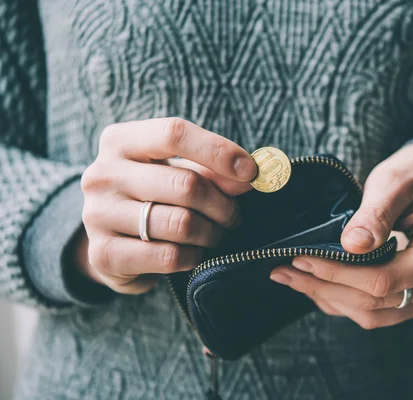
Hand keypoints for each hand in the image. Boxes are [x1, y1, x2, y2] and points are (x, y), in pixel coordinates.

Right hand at [77, 118, 256, 293]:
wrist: (111, 243)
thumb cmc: (153, 197)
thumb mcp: (178, 172)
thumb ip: (212, 170)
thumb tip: (249, 175)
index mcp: (120, 141)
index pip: (174, 134)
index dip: (219, 151)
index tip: (251, 171)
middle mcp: (102, 174)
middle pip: (186, 184)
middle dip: (223, 205)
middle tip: (234, 217)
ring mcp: (98, 215)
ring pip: (182, 223)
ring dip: (212, 233)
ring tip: (215, 235)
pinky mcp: (103, 254)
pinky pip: (169, 256)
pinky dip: (193, 257)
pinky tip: (193, 253)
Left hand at [270, 143, 412, 328]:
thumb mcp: (396, 179)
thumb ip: (376, 212)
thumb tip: (351, 246)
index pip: (384, 280)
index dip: (338, 274)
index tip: (300, 258)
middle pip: (374, 302)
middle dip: (324, 287)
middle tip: (282, 270)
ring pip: (371, 314)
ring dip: (328, 297)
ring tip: (291, 276)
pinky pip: (375, 312)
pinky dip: (341, 300)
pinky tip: (314, 283)